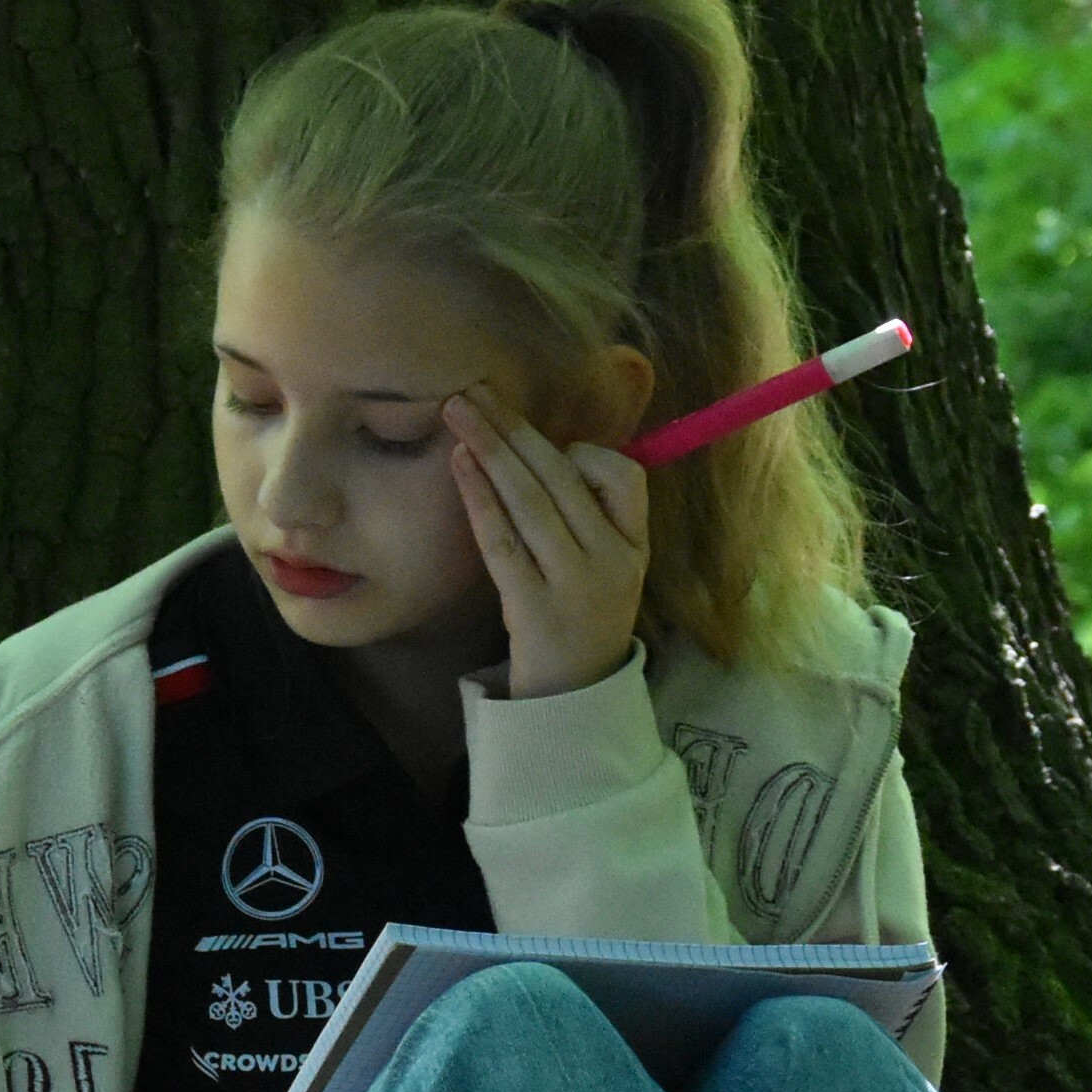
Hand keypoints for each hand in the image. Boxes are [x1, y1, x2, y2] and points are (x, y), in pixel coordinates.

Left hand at [445, 384, 649, 698]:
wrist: (571, 702)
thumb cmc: (578, 622)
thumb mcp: (606, 570)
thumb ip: (589, 516)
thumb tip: (542, 448)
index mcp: (634, 549)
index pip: (625, 479)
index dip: (584, 453)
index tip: (549, 447)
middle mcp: (611, 563)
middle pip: (564, 479)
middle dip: (517, 428)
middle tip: (475, 390)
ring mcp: (574, 586)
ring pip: (532, 501)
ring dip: (492, 448)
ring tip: (458, 411)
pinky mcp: (533, 608)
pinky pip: (503, 541)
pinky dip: (480, 497)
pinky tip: (460, 465)